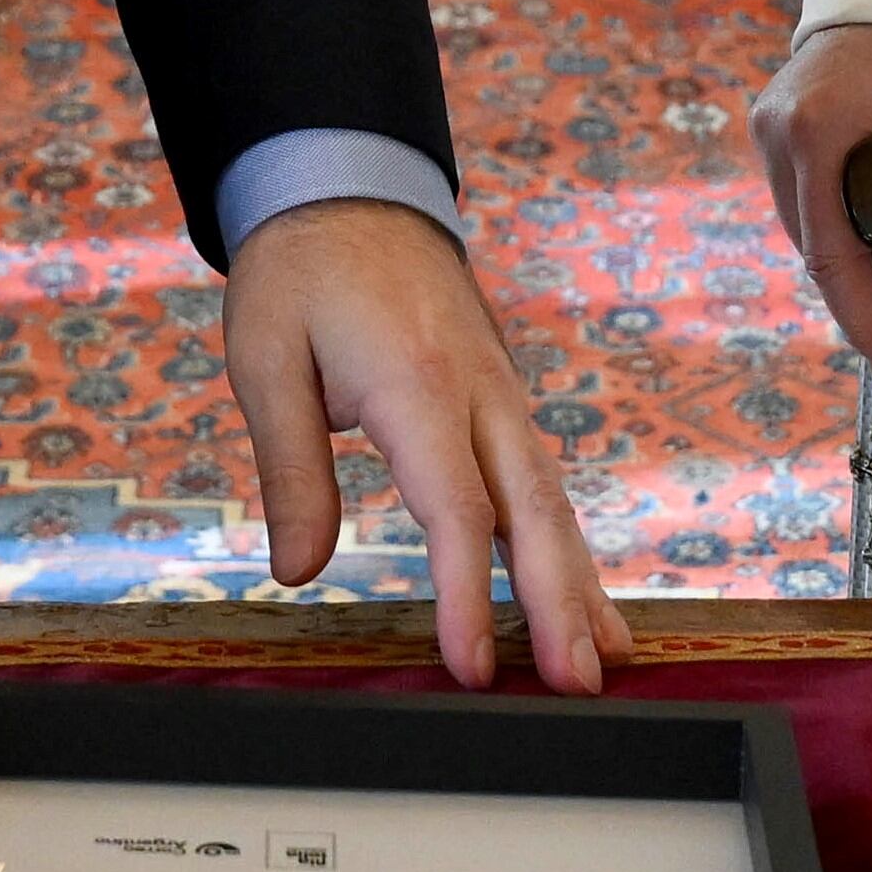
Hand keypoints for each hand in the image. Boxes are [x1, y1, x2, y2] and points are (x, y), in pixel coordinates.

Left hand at [224, 199, 629, 694]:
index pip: (457, 510)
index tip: (471, 667)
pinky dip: (567, 541)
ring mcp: (500, 393)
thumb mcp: (266, 359)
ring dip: (580, 581)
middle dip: (561, 603)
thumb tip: (297, 571)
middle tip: (578, 686)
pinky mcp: (500, 398)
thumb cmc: (300, 273)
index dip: (468, 596)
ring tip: (606, 658)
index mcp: (419, 385)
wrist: (349, 185)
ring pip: (552, 497)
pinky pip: (542, 478)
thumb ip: (290, 469)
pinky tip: (584, 593)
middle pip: (534, 511)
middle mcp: (479, 392)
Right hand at [750, 23, 871, 382]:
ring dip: (846, 250)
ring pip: (805, 220)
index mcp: (817, 130)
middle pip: (812, 243)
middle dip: (856, 287)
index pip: (830, 254)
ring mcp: (770, 121)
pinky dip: (836, 216)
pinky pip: (804, 190)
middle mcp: (778, 128)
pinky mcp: (776, 116)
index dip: (861, 317)